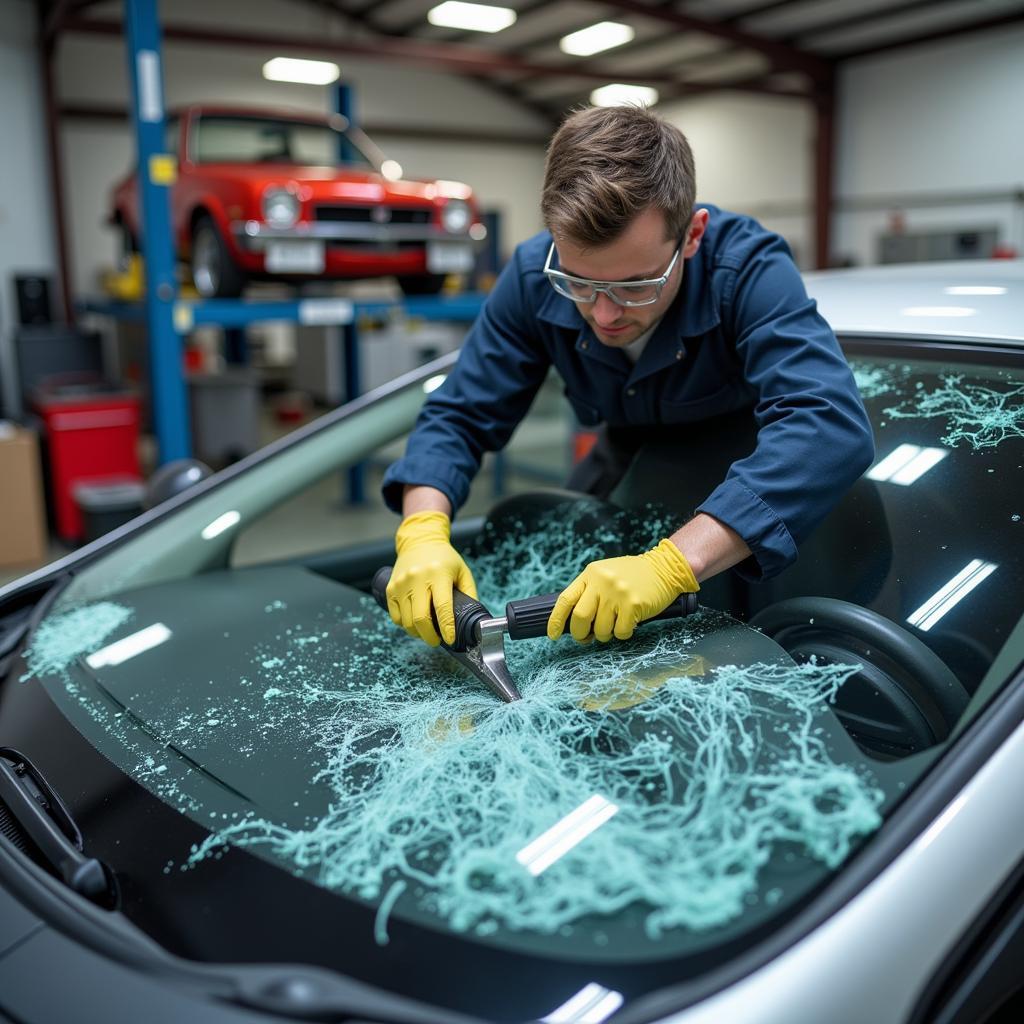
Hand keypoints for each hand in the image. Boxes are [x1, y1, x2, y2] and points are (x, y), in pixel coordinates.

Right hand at [387, 510, 477, 646]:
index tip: (450, 639)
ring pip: (406, 621)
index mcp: (438, 574)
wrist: (420, 541)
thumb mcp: (463, 572)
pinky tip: (414, 622)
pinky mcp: (390, 587)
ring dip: (417, 632)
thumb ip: (470, 594)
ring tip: (426, 631)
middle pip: (420, 619)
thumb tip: (472, 619)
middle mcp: (417, 578)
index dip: (447, 628)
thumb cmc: (444, 558)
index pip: (442, 608)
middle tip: (436, 641)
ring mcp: (401, 583)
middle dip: (430, 637)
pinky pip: (395, 616)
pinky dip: (405, 625)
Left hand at [547, 539, 698, 642]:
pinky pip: (621, 632)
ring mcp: (618, 593)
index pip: (565, 599)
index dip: (556, 620)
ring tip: (614, 625)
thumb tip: (573, 620)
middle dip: (580, 634)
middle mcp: (602, 582)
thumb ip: (589, 591)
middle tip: (586, 637)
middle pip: (580, 618)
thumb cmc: (634, 575)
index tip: (553, 634)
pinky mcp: (633, 604)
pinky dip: (623, 633)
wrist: (665, 568)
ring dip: (605, 635)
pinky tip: (629, 623)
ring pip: (601, 629)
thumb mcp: (605, 574)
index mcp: (590, 574)